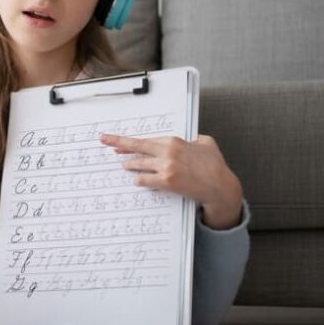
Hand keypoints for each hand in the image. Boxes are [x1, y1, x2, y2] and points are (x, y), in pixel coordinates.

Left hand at [99, 133, 243, 229]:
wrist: (220, 186)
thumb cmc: (214, 165)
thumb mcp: (205, 143)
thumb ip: (193, 139)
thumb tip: (190, 139)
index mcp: (174, 141)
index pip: (146, 140)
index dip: (129, 142)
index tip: (116, 142)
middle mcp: (167, 152)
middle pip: (137, 147)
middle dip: (118, 143)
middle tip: (104, 140)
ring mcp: (166, 167)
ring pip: (139, 165)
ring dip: (129, 165)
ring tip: (124, 166)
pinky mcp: (167, 181)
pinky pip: (145, 180)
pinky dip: (139, 180)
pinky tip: (136, 180)